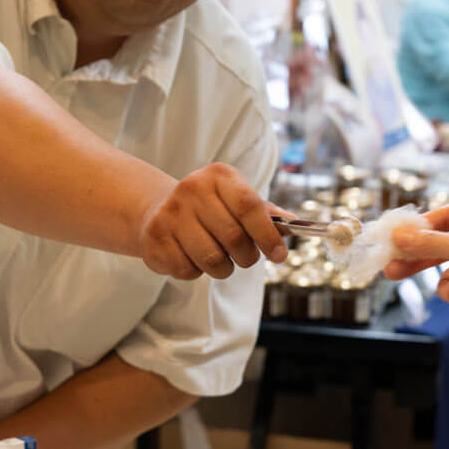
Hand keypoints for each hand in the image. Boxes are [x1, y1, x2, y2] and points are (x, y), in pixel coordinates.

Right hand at [139, 163, 289, 279]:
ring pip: (212, 259)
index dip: (268, 235)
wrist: (157, 209)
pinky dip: (197, 272)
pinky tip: (192, 256)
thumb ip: (265, 213)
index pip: (249, 206)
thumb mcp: (236, 200)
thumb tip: (293, 224)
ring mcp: (170, 214)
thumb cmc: (209, 208)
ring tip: (219, 258)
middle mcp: (191, 189)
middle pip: (234, 238)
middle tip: (246, 257)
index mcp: (218, 177)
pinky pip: (188, 270)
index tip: (280, 255)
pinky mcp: (154, 239)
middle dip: (247, 256)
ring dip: (223, 268)